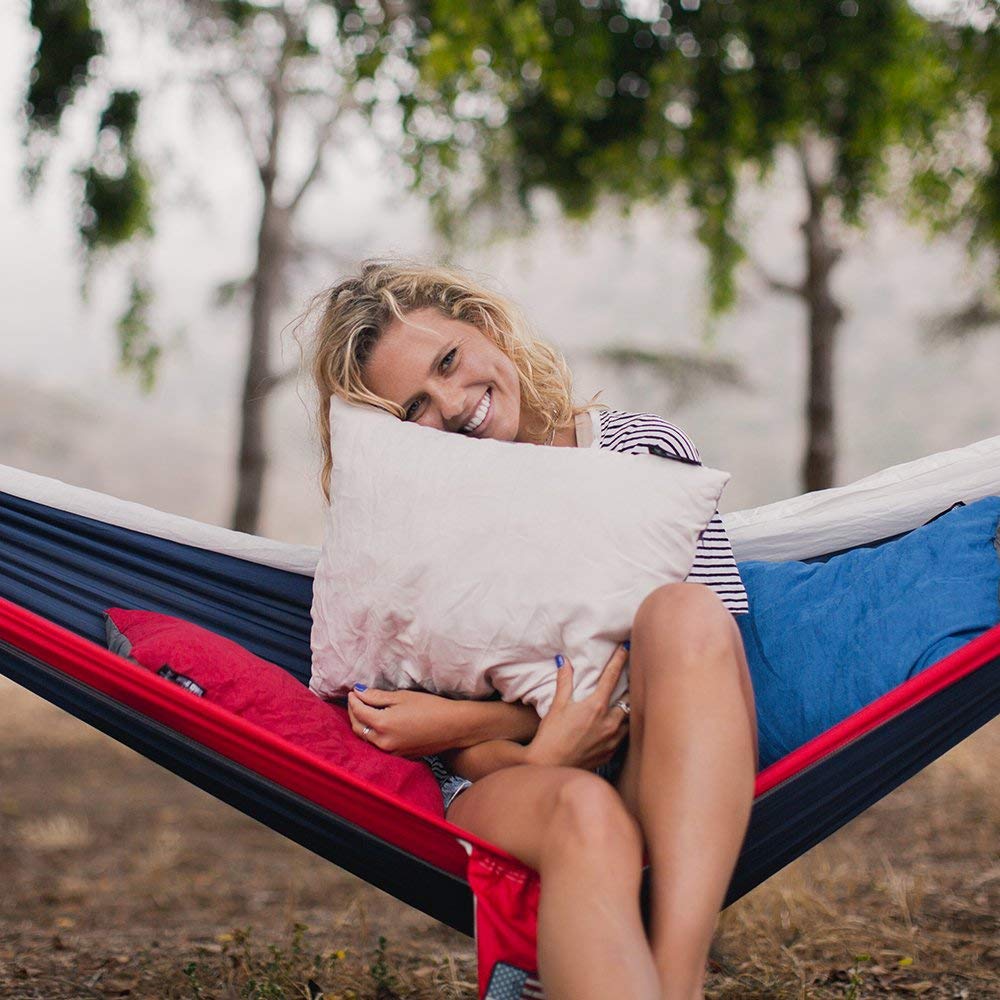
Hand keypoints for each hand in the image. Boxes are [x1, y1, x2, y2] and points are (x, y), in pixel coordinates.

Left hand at [346, 687, 538, 757]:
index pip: (359, 711)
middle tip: (355, 699)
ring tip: (363, 710)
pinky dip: (372, 734)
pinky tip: (376, 724)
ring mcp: (391, 751)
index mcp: (383, 724)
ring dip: (361, 724)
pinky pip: (378, 745)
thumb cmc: (431, 707)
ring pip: (366, 739)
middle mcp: (383, 742)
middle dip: (353, 712)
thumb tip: (360, 692)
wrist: (453, 727)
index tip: (353, 690)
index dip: (354, 700)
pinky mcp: (399, 755)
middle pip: (358, 727)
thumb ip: (378, 696)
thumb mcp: (402, 697)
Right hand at [524, 643, 630, 770]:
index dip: (619, 660)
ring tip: (625, 702)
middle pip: (628, 698)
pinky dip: (622, 727)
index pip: (612, 677)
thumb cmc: (551, 736)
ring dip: (627, 710)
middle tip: (631, 677)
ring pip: (629, 719)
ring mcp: (612, 740)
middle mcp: (609, 722)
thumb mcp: (556, 706)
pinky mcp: (610, 753)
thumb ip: (564, 682)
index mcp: (596, 706)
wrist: (549, 766)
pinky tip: (617, 725)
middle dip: (629, 687)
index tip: (626, 648)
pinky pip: (624, 736)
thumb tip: (564, 661)